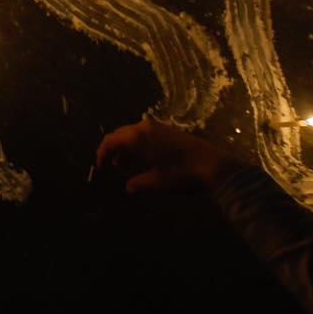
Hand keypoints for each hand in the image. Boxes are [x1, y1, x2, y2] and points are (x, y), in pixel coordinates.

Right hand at [94, 117, 244, 193]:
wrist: (212, 165)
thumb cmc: (181, 174)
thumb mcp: (157, 182)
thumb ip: (138, 183)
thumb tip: (128, 186)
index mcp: (138, 137)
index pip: (111, 141)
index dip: (102, 153)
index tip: (99, 166)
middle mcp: (145, 127)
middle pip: (120, 134)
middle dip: (112, 149)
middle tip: (108, 165)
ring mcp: (158, 127)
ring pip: (133, 135)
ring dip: (126, 148)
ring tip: (123, 165)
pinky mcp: (168, 131)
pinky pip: (145, 135)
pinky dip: (138, 146)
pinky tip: (142, 159)